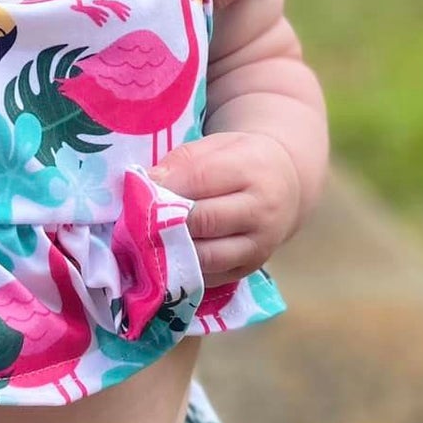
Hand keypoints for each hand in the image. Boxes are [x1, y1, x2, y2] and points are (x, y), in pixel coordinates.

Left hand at [152, 131, 302, 283]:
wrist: (286, 187)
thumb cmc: (242, 162)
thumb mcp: (218, 146)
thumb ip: (183, 161)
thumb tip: (148, 184)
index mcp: (253, 170)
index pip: (200, 179)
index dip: (164, 185)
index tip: (138, 188)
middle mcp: (262, 211)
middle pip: (202, 220)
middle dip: (164, 220)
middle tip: (136, 218)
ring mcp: (259, 245)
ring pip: (205, 255)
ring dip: (170, 250)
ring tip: (145, 240)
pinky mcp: (250, 269)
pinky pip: (209, 276)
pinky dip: (183, 270)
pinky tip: (166, 257)